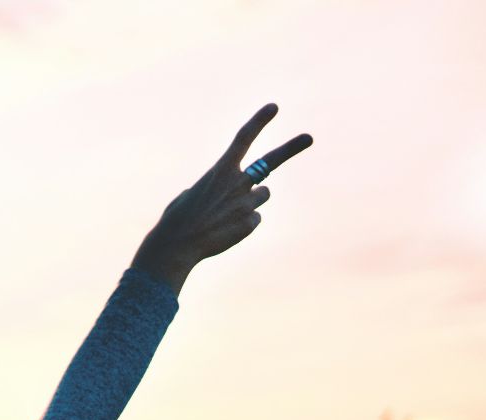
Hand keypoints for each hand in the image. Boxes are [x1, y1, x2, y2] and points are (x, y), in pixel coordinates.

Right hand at [131, 104, 311, 293]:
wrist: (177, 246)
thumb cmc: (176, 220)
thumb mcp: (189, 195)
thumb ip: (211, 189)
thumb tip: (224, 196)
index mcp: (220, 170)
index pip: (243, 139)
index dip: (259, 121)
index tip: (274, 107)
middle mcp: (238, 182)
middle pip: (270, 161)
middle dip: (291, 148)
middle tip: (308, 138)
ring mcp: (247, 202)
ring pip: (262, 195)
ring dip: (249, 201)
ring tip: (225, 215)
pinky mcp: (251, 222)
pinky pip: (254, 219)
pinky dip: (242, 224)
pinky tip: (224, 231)